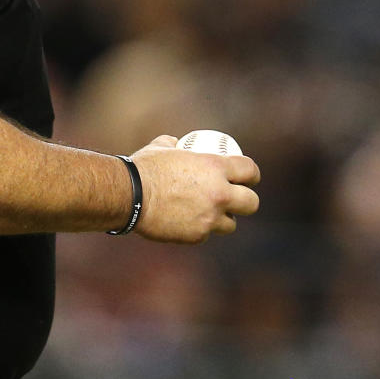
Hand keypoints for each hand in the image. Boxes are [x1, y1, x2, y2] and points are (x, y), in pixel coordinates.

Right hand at [131, 134, 260, 242]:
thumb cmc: (143, 168)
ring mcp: (209, 218)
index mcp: (215, 168)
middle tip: (235, 200)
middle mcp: (219, 194)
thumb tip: (175, 143)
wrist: (128, 195)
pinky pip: (205, 234)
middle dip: (246, 202)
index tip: (248, 178)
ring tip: (209, 214)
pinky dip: (199, 229)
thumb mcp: (161, 148)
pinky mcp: (196, 235)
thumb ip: (174, 145)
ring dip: (222, 219)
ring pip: (230, 224)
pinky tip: (185, 222)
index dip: (252, 175)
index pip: (250, 171)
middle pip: (251, 203)